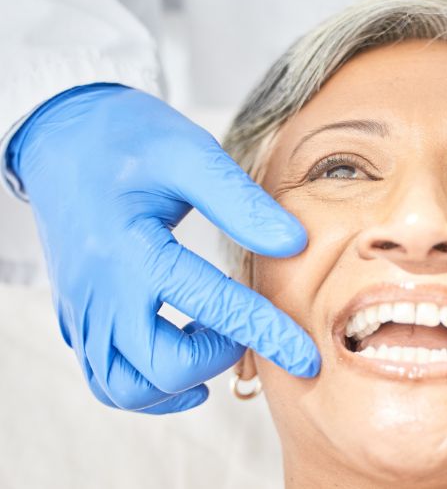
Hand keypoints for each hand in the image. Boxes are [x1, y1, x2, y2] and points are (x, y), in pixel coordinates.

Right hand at [7, 84, 319, 413]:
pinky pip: (107, 379)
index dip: (267, 333)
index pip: (211, 305)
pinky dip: (149, 386)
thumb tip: (294, 243)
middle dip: (218, 356)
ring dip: (180, 380)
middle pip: (162, 366)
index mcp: (131, 247)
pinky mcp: (78, 318)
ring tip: (214, 342)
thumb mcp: (189, 153)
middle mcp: (100, 291)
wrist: (62, 136)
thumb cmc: (127, 138)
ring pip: (128, 388)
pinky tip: (184, 363)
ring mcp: (83, 311)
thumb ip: (240, 202)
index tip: (306, 357)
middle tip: (244, 323)